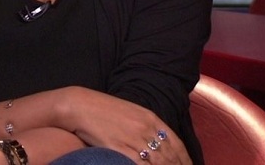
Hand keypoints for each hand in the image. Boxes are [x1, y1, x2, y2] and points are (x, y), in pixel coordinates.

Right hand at [61, 87, 191, 164]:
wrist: (79, 105)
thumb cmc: (101, 110)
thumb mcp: (130, 113)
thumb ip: (145, 126)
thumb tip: (156, 143)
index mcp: (151, 118)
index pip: (177, 144)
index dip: (186, 160)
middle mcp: (146, 129)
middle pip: (170, 157)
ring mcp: (134, 140)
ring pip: (159, 163)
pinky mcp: (120, 149)